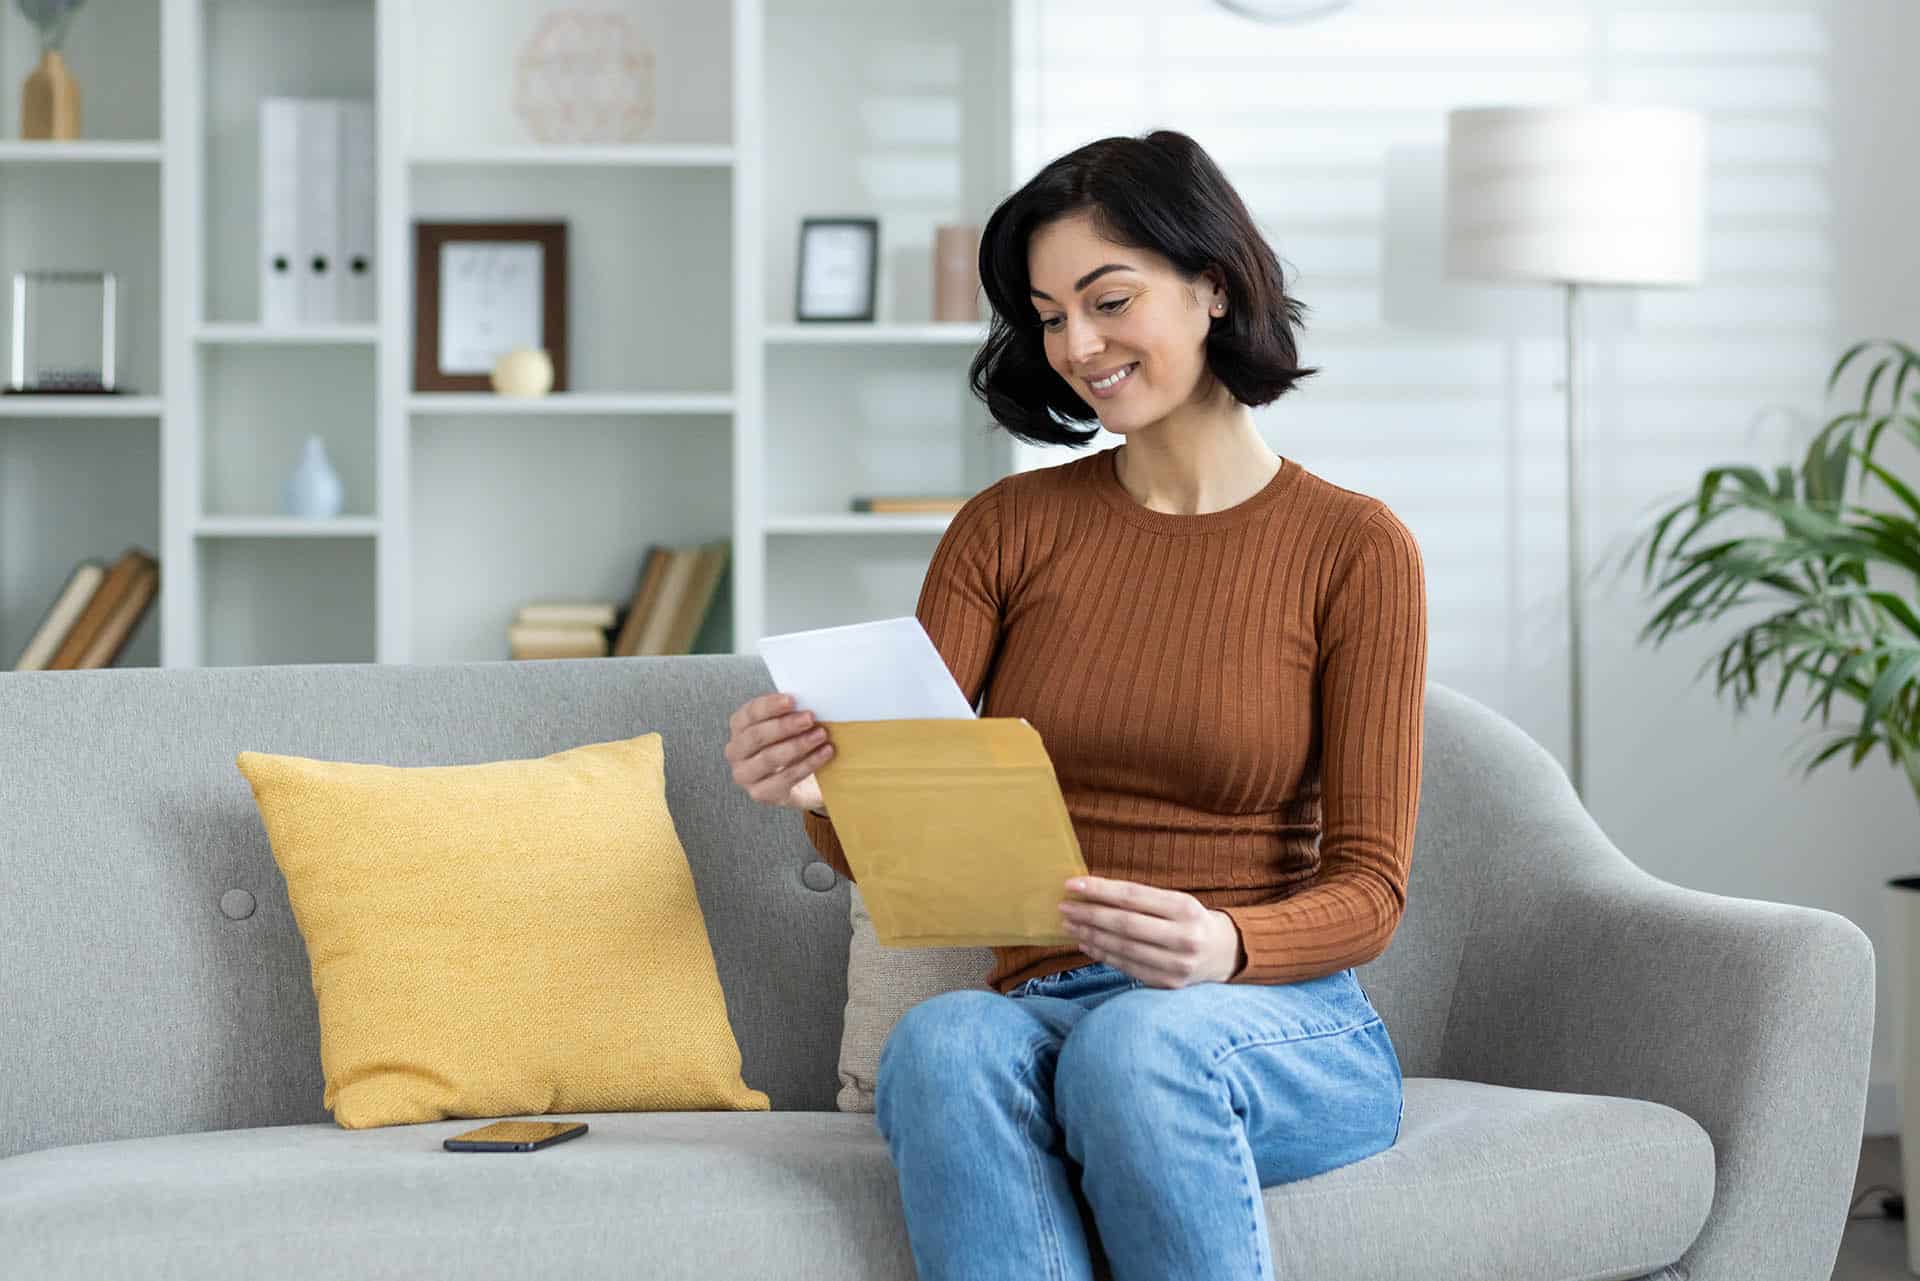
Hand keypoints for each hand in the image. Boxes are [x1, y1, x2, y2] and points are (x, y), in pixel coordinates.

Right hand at [723, 692, 831, 812]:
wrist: (803, 781)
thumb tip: (809, 698)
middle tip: (810, 717)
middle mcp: (735, 751)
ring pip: (768, 758)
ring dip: (798, 745)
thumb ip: (791, 712)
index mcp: (739, 727)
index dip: (769, 705)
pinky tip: (824, 753)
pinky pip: (784, 778)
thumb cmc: (793, 744)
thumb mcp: (790, 725)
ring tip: (821, 735)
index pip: (749, 713)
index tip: (792, 700)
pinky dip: (807, 764)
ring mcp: (745, 775)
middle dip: (784, 726)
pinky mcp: (760, 793)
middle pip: (756, 736)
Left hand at [1056, 876, 1244, 988]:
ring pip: (1123, 949)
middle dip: (1089, 915)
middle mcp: (1183, 936)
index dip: (1099, 890)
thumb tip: (1090, 893)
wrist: (1224, 953)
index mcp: (1184, 908)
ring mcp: (1177, 964)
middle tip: (1064, 908)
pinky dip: (1103, 955)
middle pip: (1125, 924)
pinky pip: (1127, 968)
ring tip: (1070, 925)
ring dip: (1091, 936)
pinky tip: (1086, 944)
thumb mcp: (1175, 901)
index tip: (1071, 885)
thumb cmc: (1190, 920)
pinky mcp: (1168, 984)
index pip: (1133, 897)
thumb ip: (1140, 899)